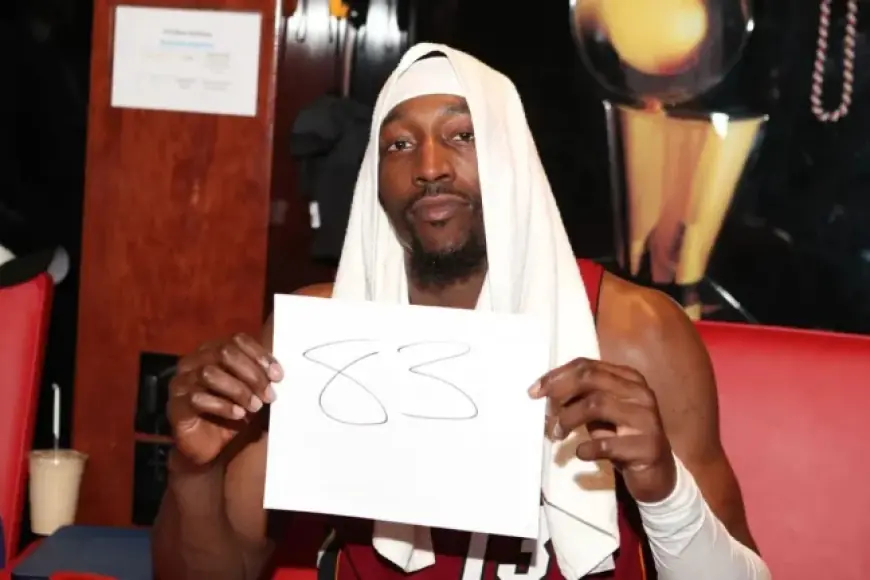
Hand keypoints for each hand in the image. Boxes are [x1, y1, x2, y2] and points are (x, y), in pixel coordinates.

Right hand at [167, 333, 282, 465]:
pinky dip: (223, 406)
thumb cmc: (234, 413)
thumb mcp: (252, 392)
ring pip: (209, 373)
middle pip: (224, 353)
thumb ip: (261, 376)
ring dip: (238, 390)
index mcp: (213, 351)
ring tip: (255, 406)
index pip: (237, 340)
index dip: (259, 355)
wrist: (212, 448)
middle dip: (251, 374)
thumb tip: (277, 372)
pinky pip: (197, 398)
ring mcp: (181, 382)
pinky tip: (238, 415)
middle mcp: (193, 361)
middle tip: (268, 395)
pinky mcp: (175, 406)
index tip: (278, 376)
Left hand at [530, 358, 675, 502]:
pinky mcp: (647, 447)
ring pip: (596, 404)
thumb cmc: (623, 439)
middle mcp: (640, 393)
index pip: (587, 366)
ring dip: (568, 419)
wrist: (657, 474)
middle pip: (590, 379)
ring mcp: (646, 419)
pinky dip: (587, 448)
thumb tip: (546, 392)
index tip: (534, 391)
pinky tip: (581, 453)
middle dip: (560, 392)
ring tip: (557, 435)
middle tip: (545, 412)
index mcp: (629, 379)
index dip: (556, 376)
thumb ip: (581, 398)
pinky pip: (608, 444)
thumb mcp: (602, 414)